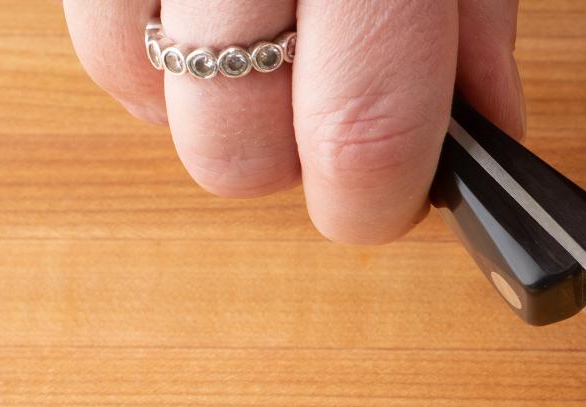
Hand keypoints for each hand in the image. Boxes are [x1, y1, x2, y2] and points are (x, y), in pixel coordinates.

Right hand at [64, 0, 525, 243]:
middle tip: (336, 119)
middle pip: (237, 151)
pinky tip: (210, 30)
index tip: (395, 199)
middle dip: (295, 170)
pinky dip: (154, 65)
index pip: (360, 136)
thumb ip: (475, 28)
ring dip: (220, 115)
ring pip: (153, 108)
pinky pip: (101, 50)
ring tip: (273, 58)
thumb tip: (484, 135)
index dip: (379, 200)